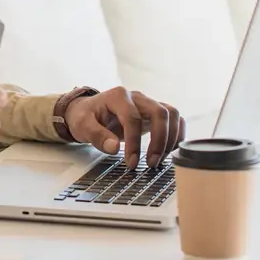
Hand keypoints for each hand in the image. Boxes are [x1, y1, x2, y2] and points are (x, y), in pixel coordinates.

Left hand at [63, 87, 183, 168]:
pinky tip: (169, 150)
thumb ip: (97, 136)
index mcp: (118, 96)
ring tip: (160, 159)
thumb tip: (114, 148)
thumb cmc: (85, 116)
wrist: (87, 111)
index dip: (134, 142)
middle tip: (152, 163)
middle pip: (160, 112)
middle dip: (160, 140)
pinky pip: (174, 119)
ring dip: (171, 138)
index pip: (132, 118)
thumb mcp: (82, 125)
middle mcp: (137, 97)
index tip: (131, 162)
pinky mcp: (152, 113)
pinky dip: (176, 133)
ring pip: (171, 114)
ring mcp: (147, 104)